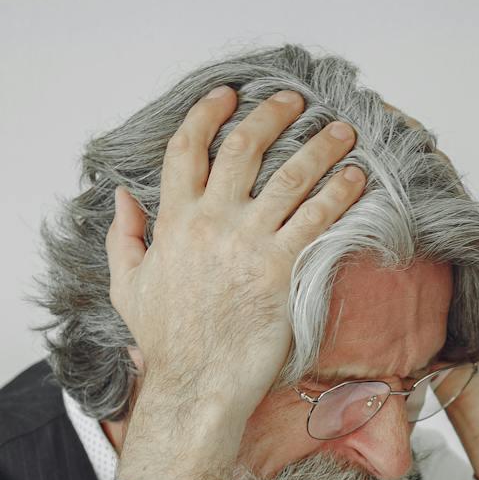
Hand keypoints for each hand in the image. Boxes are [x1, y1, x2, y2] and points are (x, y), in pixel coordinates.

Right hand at [106, 86, 366, 418]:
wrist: (196, 385)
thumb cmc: (166, 343)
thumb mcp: (127, 285)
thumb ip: (125, 236)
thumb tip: (121, 196)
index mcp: (173, 221)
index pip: (186, 149)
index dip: (207, 113)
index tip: (227, 94)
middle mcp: (210, 222)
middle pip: (244, 147)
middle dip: (272, 114)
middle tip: (294, 100)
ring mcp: (247, 243)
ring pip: (289, 176)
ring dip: (320, 146)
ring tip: (342, 130)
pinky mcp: (281, 269)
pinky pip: (316, 218)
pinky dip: (340, 192)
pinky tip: (356, 177)